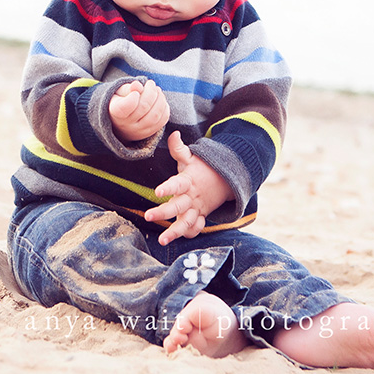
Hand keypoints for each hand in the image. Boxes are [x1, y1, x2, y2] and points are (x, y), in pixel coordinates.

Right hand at [108, 79, 169, 142]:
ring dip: (160, 99)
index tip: (136, 92)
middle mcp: (126, 125)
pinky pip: (162, 120)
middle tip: (151, 84)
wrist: (121, 121)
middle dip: (151, 92)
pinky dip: (165, 107)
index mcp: (115, 112)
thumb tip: (137, 85)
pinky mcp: (149, 132)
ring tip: (157, 90)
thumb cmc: (121, 102)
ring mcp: (139, 131)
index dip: (133, 97)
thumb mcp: (119, 93)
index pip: (125, 107)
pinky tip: (160, 100)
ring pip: (155, 115)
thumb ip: (127, 88)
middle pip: (144, 107)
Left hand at [145, 131, 234, 245]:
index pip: (176, 184)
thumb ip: (178, 148)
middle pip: (177, 206)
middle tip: (148, 216)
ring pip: (187, 222)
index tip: (157, 192)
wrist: (225, 179)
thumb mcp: (191, 157)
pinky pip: (197, 227)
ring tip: (162, 240)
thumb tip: (172, 133)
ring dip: (175, 231)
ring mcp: (196, 208)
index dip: (167, 188)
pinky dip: (190, 233)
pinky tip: (179, 237)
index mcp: (187, 181)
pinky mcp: (200, 216)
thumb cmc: (200, 168)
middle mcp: (191, 197)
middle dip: (163, 212)